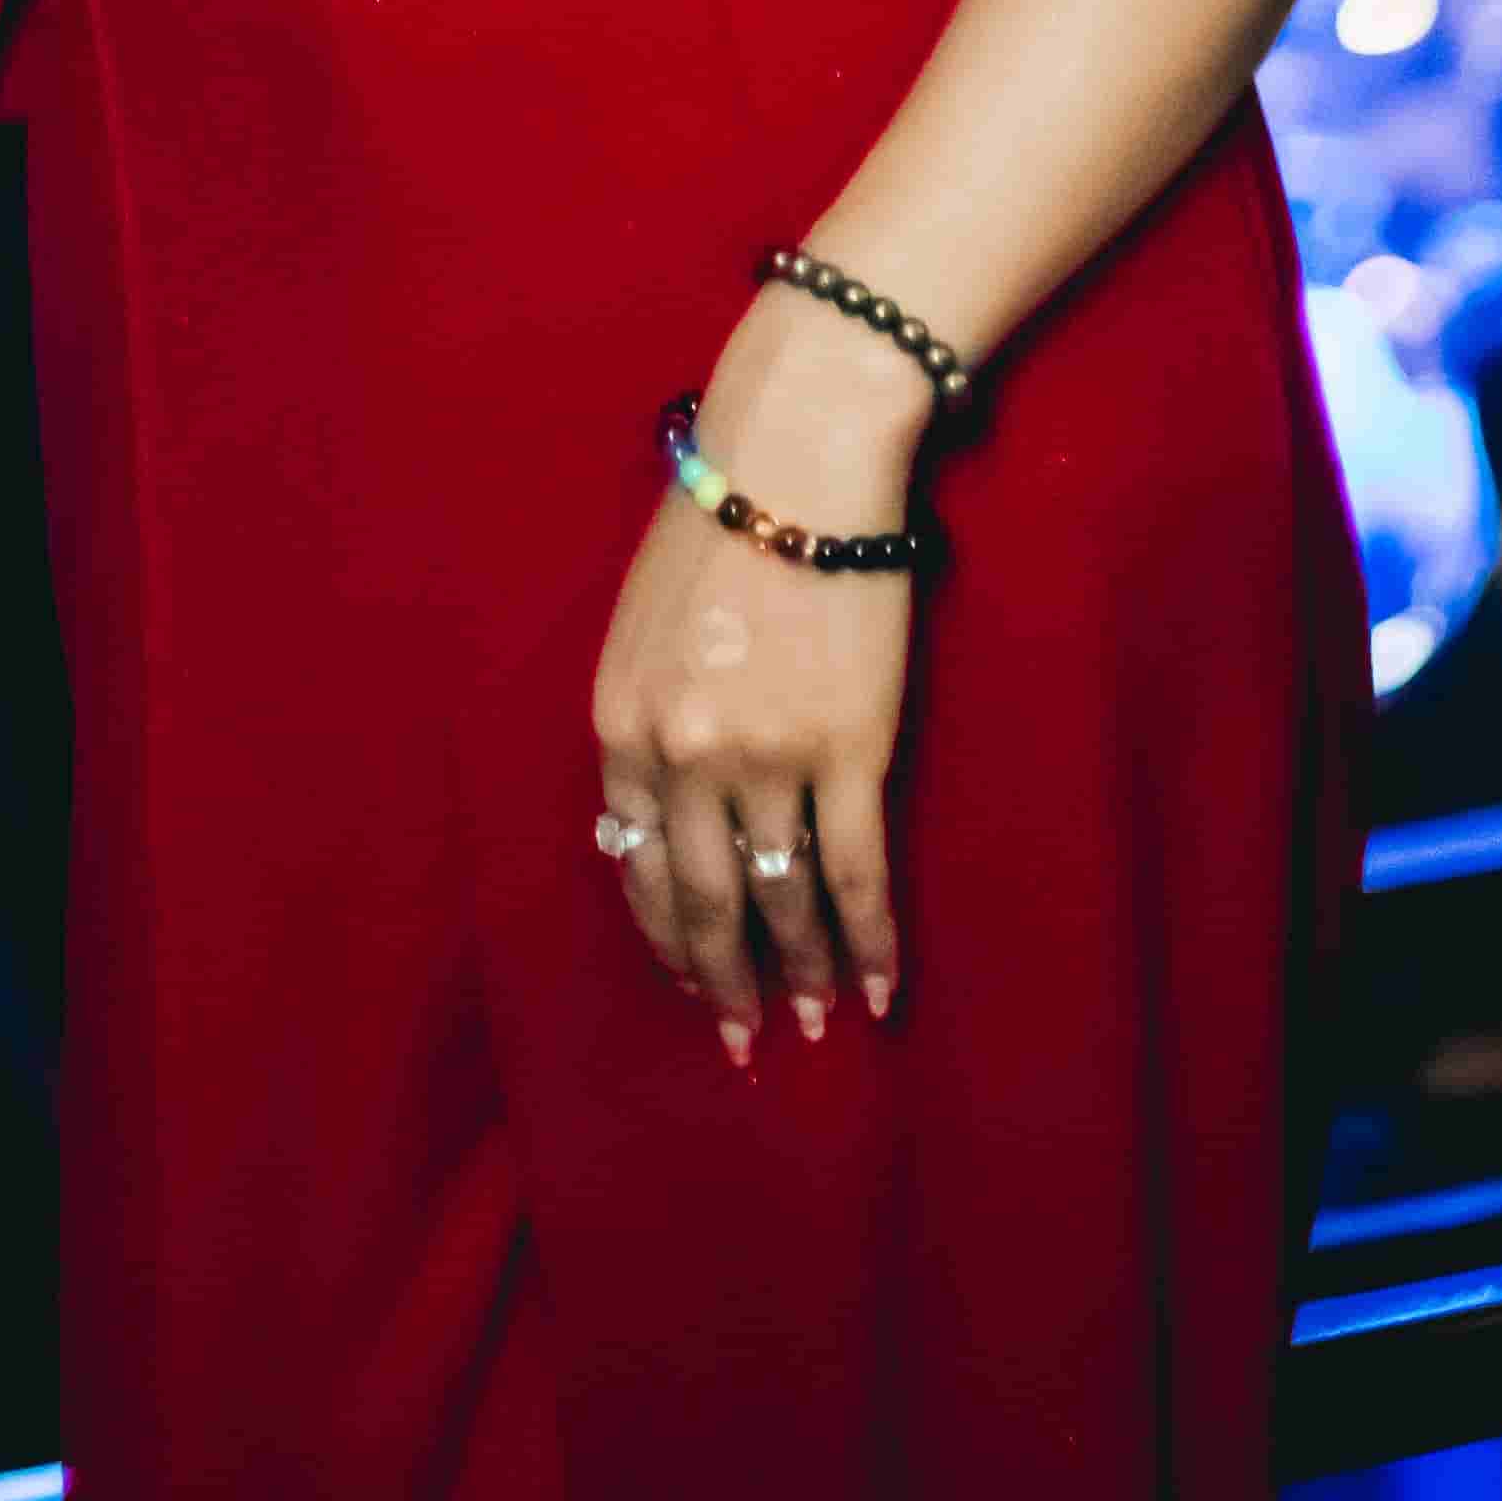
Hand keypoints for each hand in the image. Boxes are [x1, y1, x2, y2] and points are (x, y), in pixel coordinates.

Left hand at [587, 289, 931, 1062]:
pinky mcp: (847, 749)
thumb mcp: (642, 627)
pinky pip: (856, 875)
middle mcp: (682, 757)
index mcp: (620, 726)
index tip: (689, 983)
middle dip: (722, 985)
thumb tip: (668, 815)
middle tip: (742, 1041)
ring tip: (818, 1026)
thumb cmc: (719, 525)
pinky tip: (881, 989)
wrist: (800, 459)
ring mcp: (766, 759)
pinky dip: (871, 944)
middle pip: (701, 906)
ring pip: (780, 905)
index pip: (636, 867)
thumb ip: (647, 722)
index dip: (665, 938)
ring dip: (802, 977)